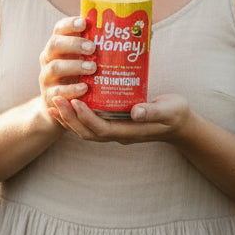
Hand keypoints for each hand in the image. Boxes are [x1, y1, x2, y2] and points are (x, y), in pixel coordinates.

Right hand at [38, 15, 95, 126]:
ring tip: (93, 68)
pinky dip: (71, 89)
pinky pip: (58, 91)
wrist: (65, 105)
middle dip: (74, 44)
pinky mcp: (49, 95)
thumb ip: (101, 48)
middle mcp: (49, 58)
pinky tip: (85, 88)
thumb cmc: (81, 76)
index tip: (84, 23)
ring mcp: (46, 76)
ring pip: (55, 67)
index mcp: (59, 45)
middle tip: (92, 47)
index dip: (70, 24)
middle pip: (55, 44)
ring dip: (74, 66)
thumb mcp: (87, 60)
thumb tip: (136, 33)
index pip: (60, 28)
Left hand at [50, 92, 191, 144]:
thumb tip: (135, 111)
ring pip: (86, 130)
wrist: (180, 124)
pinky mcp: (113, 123)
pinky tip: (67, 103)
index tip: (75, 102)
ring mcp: (115, 130)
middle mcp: (119, 134)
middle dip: (70, 118)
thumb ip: (153, 111)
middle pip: (88, 132)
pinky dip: (76, 116)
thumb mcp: (170, 110)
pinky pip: (90, 123)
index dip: (86, 118)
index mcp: (130, 132)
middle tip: (56, 100)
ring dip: (69, 118)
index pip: (102, 129)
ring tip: (54, 102)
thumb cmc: (176, 114)